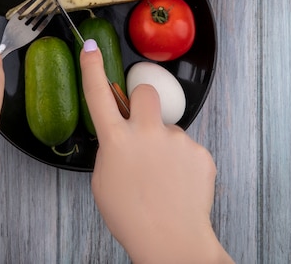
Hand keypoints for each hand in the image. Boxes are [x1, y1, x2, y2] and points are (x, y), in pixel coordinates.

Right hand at [80, 39, 232, 263]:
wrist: (172, 241)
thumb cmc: (132, 217)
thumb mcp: (103, 181)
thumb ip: (111, 150)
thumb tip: (121, 138)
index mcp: (117, 140)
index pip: (98, 94)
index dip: (93, 68)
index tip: (91, 48)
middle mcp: (146, 133)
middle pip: (145, 92)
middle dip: (142, 101)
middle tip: (142, 125)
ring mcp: (175, 141)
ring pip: (167, 129)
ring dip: (163, 145)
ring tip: (163, 178)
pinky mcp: (199, 152)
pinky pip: (186, 148)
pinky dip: (181, 162)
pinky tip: (177, 184)